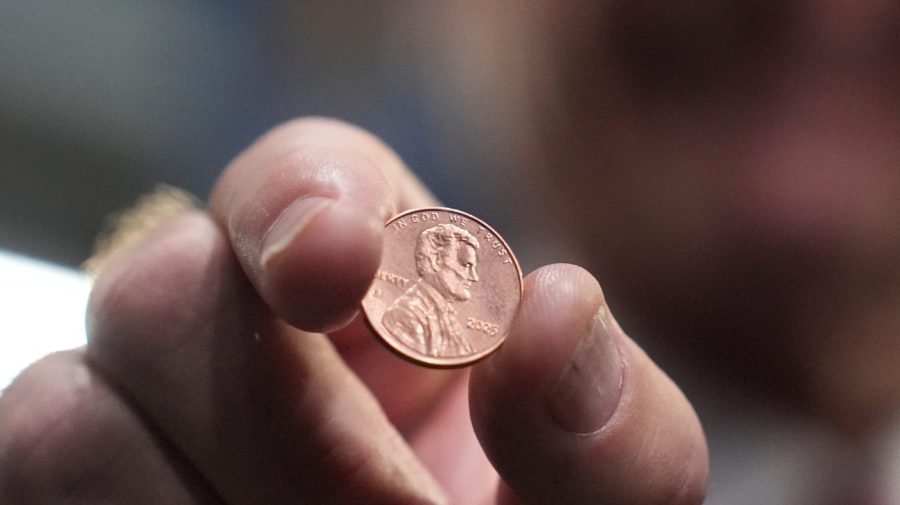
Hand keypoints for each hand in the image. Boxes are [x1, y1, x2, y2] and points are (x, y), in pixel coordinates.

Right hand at [0, 118, 707, 503]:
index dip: (302, 206)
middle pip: (162, 290)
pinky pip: (35, 488)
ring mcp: (157, 418)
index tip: (338, 263)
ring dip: (194, 504)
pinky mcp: (95, 494)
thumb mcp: (599, 488)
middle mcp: (256, 329)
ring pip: (65, 417)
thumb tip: (559, 310)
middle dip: (275, 422)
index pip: (305, 181)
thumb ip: (606, 421)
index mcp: (386, 285)